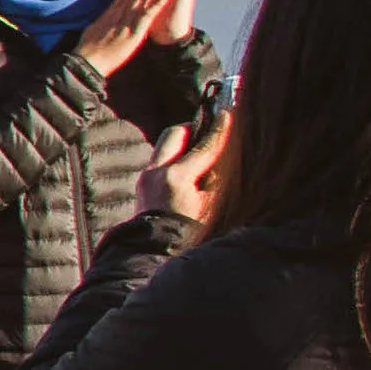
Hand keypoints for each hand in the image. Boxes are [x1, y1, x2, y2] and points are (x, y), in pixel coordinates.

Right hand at [75, 0, 166, 75]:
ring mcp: (127, 21)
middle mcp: (119, 13)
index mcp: (110, 13)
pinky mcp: (133, 31)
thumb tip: (103, 17)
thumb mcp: (92, 30)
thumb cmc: (87, 50)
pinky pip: (147, 15)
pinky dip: (157, 4)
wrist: (86, 62)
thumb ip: (102, 21)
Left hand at [134, 116, 226, 232]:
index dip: (219, 130)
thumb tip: (223, 156)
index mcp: (176, 178)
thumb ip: (216, 177)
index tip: (228, 115)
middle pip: (174, 134)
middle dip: (193, 131)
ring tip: (202, 154)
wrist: (155, 254)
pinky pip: (161, 162)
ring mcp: (146, 177)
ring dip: (183, 147)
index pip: (203, 146)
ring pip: (166, 147)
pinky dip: (175, 160)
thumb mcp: (211, 206)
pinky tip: (190, 171)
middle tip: (210, 135)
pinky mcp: (142, 184)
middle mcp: (156, 173)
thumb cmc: (191, 235)